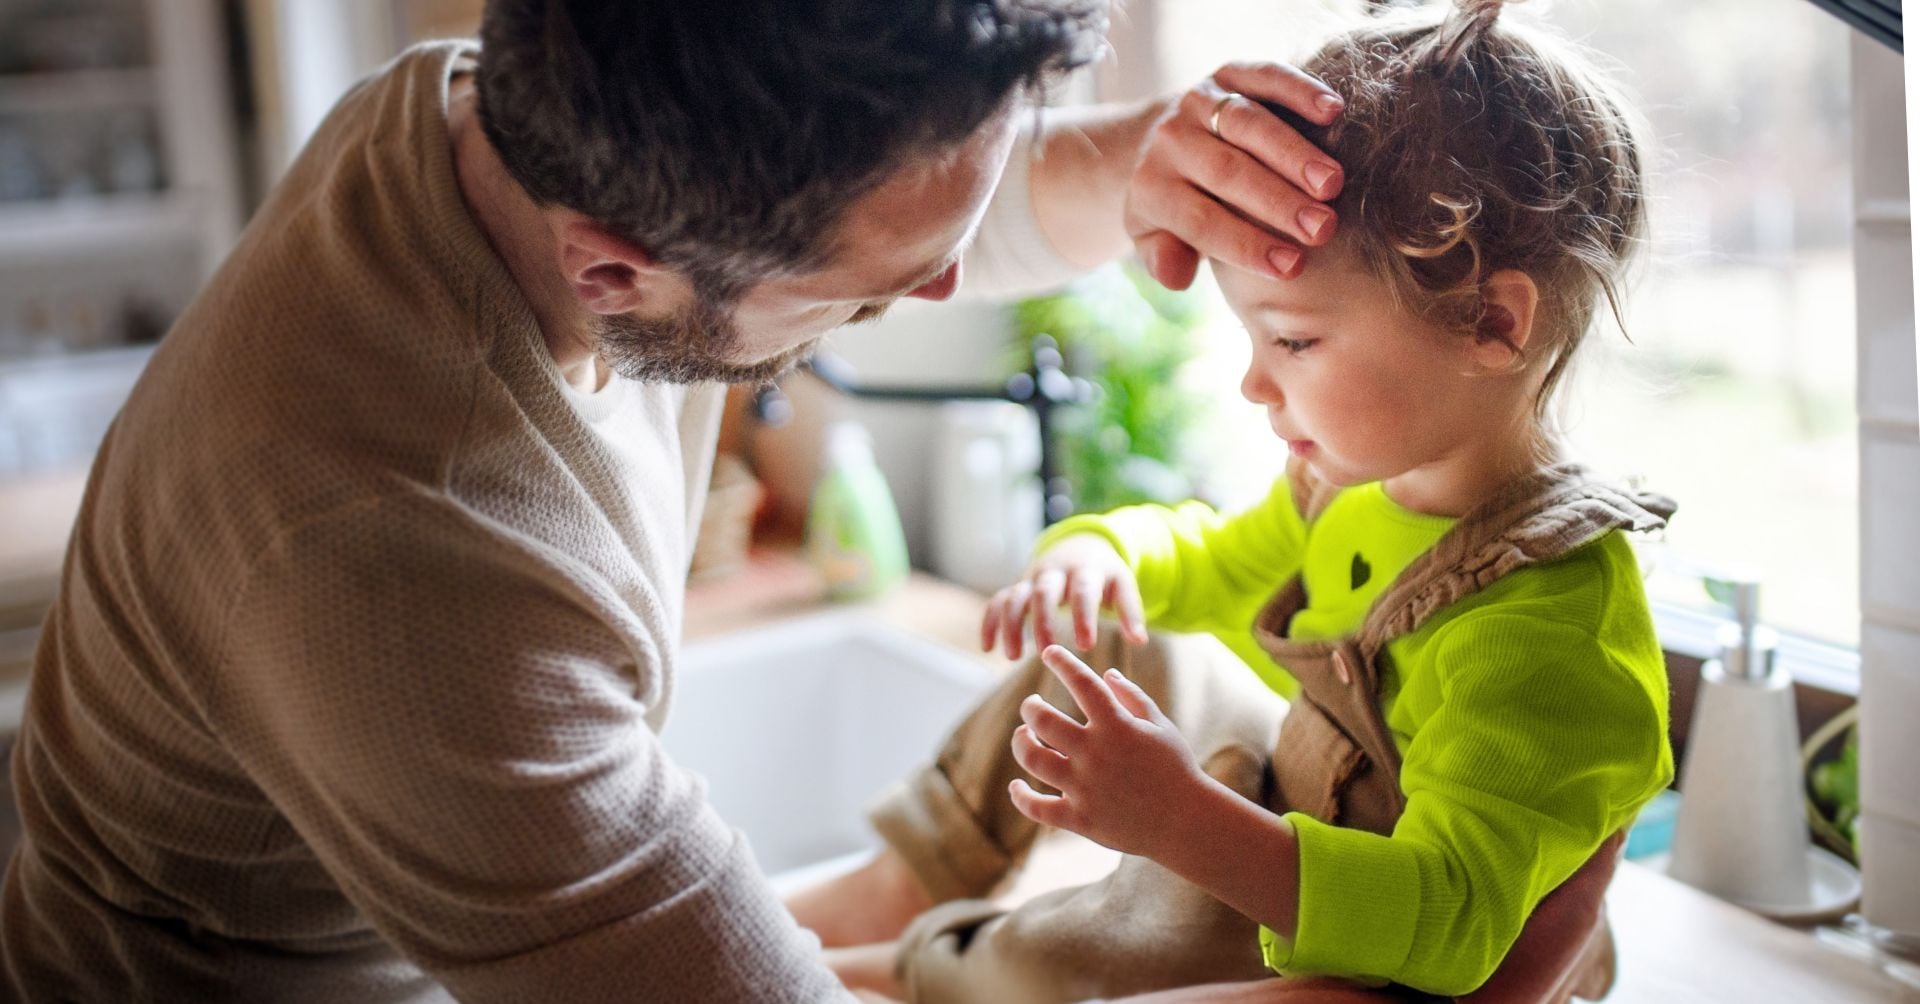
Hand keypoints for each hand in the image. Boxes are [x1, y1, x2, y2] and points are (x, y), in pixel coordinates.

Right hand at [979, 535, 1147, 659]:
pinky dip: (990, 622)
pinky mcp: (1017, 586)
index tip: (1086, 646)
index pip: (1084, 592)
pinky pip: (998, 601)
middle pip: (1044, 592)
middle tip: (1046, 651)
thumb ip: (1131, 612)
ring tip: (1011, 657)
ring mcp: (1032, 578)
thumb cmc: (1104, 574)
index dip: (1084, 617)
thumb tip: (1140, 641)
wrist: (1079, 544)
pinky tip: (988, 648)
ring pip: (1015, 596)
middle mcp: (1055, 572)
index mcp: (1085, 571)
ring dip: (1011, 625)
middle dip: (1043, 621)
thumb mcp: (1122, 585)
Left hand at [1006, 645, 1204, 857]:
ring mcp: (1084, 788)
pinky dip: (1021, 796)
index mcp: (1117, 726)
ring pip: (1033, 759)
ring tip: (1023, 735)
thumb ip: (1132, 698)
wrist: (1187, 822)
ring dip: (1021, 742)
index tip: (1049, 653)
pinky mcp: (1079, 819)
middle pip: (1043, 720)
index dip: (1062, 662)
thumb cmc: (1176, 769)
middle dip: (1030, 707)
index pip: (1081, 682)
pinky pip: (1037, 807)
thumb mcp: (1161, 726)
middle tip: (1031, 705)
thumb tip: (1107, 674)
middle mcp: (1095, 754)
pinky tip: (1016, 786)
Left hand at [1125, 62, 1346, 289]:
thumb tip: (1175, 277)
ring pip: (1247, 125)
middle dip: (1277, 202)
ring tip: (1332, 184)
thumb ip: (1162, 259)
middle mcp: (1171, 140)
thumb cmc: (1172, 204)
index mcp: (1152, 187)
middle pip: (1227, 172)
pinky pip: (1264, 77)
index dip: (1246, 244)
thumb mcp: (1153, 238)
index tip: (1292, 267)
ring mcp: (1200, 101)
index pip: (1201, 221)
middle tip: (1323, 228)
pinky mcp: (1229, 73)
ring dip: (1293, 153)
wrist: (1156, 138)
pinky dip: (1299, 89)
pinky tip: (1334, 110)